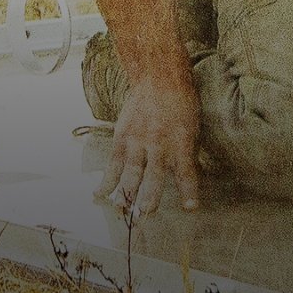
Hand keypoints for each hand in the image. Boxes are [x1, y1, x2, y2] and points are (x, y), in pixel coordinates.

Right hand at [100, 69, 200, 218]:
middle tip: (145, 216)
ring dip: (125, 194)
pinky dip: (106, 180)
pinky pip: (113, 163)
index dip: (188, 192)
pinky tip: (100, 195)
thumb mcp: (192, 127)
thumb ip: (186, 154)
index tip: (190, 208)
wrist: (158, 76)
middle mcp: (159, 143)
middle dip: (149, 200)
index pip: (186, 172)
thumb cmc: (181, 103)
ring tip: (121, 211)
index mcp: (181, 142)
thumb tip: (185, 182)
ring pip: (131, 173)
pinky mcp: (122, 137)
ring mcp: (138, 140)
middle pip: (154, 178)